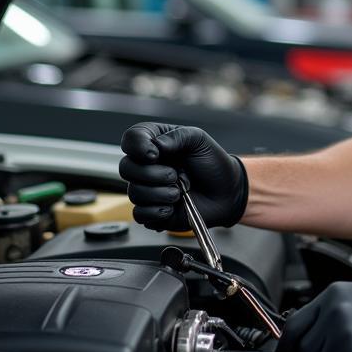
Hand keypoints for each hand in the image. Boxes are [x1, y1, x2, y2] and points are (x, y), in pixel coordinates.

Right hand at [119, 122, 247, 230]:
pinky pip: (140, 214)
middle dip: (152, 174)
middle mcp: (146, 166)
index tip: (155, 154)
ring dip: (160, 194)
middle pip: (126, 168)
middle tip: (175, 175)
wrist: (226, 191)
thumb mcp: (198, 140)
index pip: (130, 139)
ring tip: (180, 192)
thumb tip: (156, 145)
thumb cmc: (211, 163)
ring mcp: (147, 189)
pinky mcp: (151, 211)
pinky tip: (173, 207)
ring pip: (134, 193)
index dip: (137, 146)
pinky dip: (157, 212)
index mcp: (154, 142)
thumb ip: (177, 136)